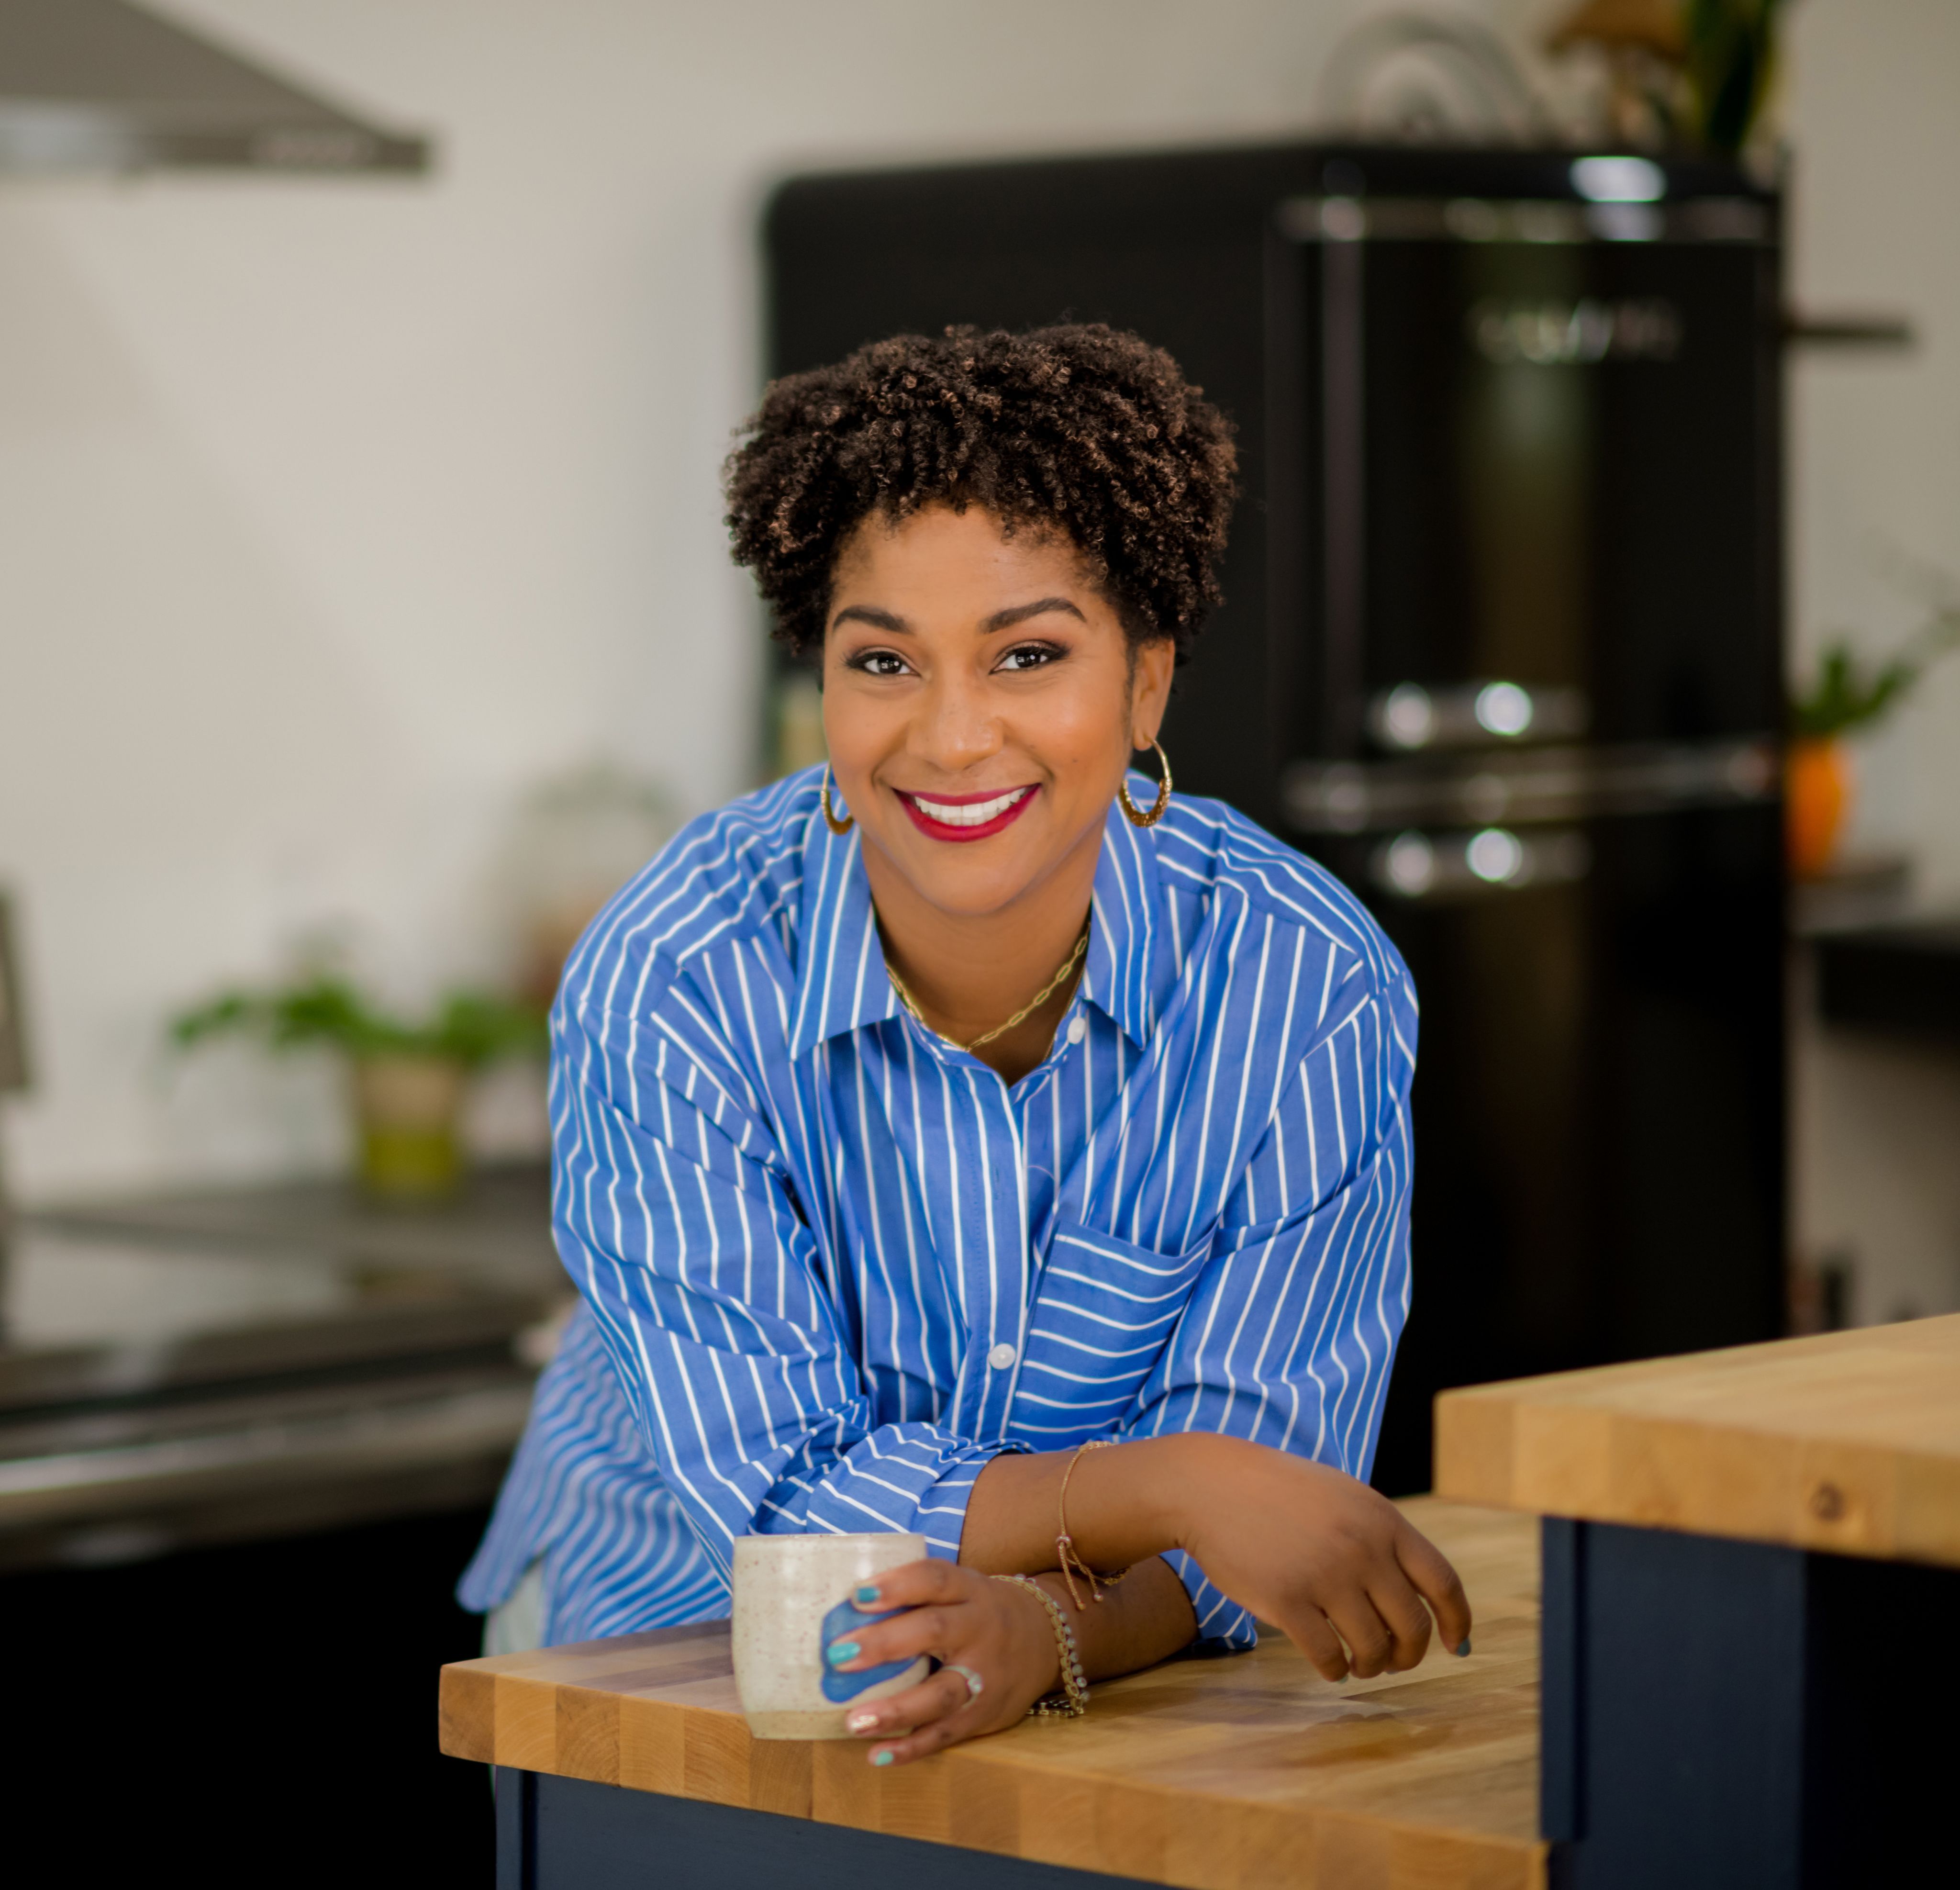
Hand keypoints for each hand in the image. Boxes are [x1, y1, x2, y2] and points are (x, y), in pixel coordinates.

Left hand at [823, 1558, 1060, 1765]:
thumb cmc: (979, 1611)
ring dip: (896, 1709)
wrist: (1046, 1640)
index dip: (898, 1585)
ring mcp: (985, 1675)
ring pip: (942, 1693)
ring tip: (853, 1721)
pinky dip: (912, 1747)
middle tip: (838, 1656)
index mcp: (969, 1590)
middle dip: (886, 1643)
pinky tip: (877, 1754)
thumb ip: (916, 1595)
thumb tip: (841, 1607)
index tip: (857, 1595)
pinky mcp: (985, 1714)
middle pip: (936, 1631)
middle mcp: (980, 1628)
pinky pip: (947, 1734)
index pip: (935, 1579)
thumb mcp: (961, 1589)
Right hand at [1169, 1437, 1471, 1682]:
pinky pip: (1328, 1656)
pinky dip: (1335, 1670)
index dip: (1457, 1620)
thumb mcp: (1344, 1497)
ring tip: (1359, 1664)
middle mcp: (1362, 1548)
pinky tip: (1330, 1665)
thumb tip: (1420, 1597)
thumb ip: (1381, 1537)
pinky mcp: (1287, 1600)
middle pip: (1411, 1624)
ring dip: (1372, 1666)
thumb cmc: (1279, 1492)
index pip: (1442, 1581)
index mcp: (1382, 1520)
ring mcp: (1325, 1575)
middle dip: (1410, 1654)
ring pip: (1372, 1647)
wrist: (1211, 1486)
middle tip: (1396, 1662)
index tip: (1457, 1644)